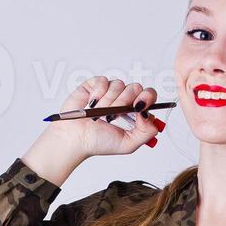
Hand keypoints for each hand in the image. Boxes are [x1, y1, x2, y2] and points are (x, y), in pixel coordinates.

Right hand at [41, 75, 165, 163]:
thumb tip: (150, 115)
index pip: (149, 95)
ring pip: (118, 85)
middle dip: (124, 103)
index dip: (147, 98)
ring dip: (108, 102)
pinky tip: (91, 104)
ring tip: (99, 115)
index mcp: (133, 111)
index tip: (139, 107)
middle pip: (135, 87)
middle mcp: (123, 98)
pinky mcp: (94, 85)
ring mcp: (109, 90)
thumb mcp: (128, 144)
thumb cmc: (98, 142)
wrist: (75, 139)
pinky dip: (98, 94)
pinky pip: (103, 81)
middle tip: (113, 116)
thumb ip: (146, 132)